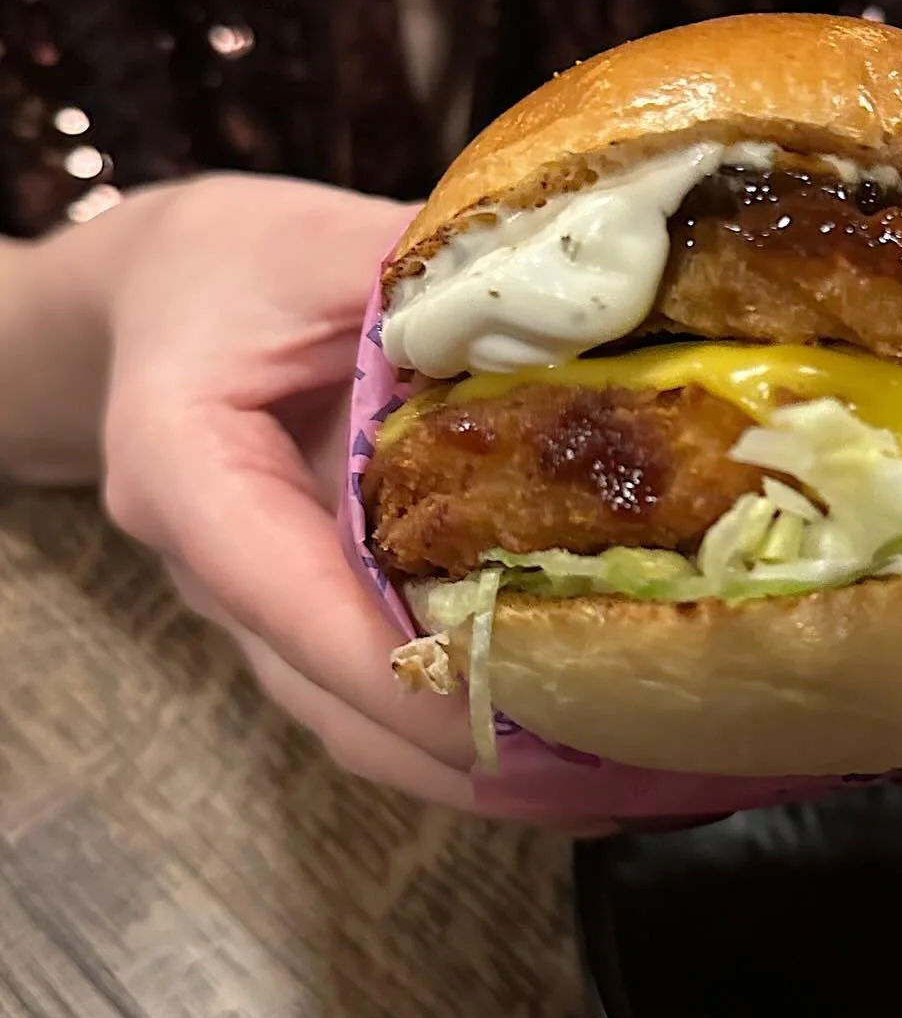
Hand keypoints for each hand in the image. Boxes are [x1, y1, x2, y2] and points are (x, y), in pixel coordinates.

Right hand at [72, 174, 607, 824]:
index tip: (508, 714)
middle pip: (326, 693)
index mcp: (188, 469)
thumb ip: (431, 283)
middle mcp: (218, 566)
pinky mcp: (315, 607)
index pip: (283, 592)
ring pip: (353, 716)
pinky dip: (466, 718)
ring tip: (614, 773)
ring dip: (472, 760)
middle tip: (608, 767)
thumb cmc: (237, 263)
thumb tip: (594, 313)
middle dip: (461, 746)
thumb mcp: (320, 244)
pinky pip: (379, 687)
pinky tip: (570, 728)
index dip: (391, 666)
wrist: (170, 296)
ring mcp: (263, 605)